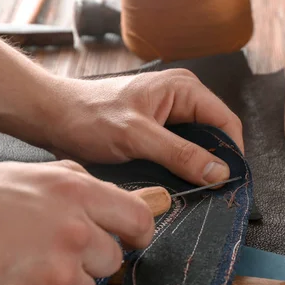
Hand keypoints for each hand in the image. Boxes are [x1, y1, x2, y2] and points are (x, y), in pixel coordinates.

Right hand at [0, 160, 153, 284]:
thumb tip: (123, 196)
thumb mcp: (25, 176)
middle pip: (112, 263)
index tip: (128, 240)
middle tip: (44, 255)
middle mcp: (73, 236)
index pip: (137, 220)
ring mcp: (55, 282)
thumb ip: (78, 184)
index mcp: (74, 195)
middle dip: (86, 262)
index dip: (136, 233)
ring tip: (15, 274)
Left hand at [43, 69, 243, 185]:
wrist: (52, 118)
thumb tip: (219, 173)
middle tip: (211, 194)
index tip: (228, 185)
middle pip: (215, 137)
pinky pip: (180, 153)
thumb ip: (180, 154)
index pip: (226, 123)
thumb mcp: (137, 137)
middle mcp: (182, 99)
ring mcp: (170, 116)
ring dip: (196, 170)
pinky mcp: (157, 132)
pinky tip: (174, 186)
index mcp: (184, 89)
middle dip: (214, 165)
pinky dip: (180, 170)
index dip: (232, 154)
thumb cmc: (88, 117)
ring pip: (198, 148)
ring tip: (193, 193)